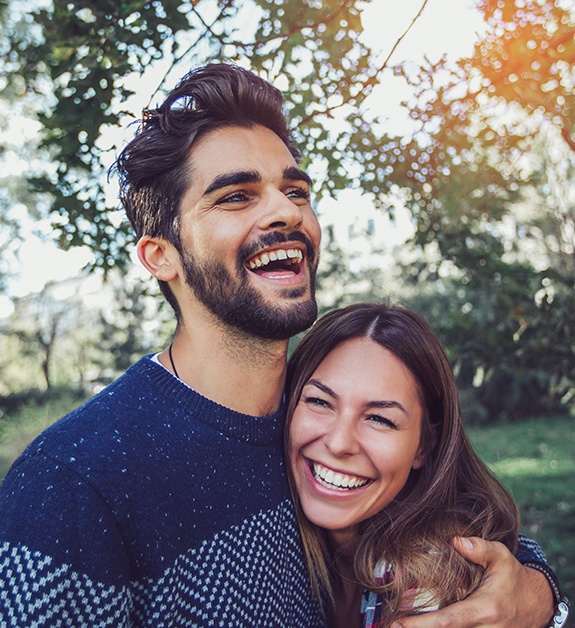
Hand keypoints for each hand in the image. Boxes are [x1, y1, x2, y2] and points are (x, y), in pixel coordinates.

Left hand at [390, 536, 553, 627]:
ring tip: (400, 626)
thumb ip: (480, 548)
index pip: (448, 621)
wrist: (537, 604)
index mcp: (485, 610)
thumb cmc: (513, 577)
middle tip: (390, 626)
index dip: (422, 624)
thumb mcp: (501, 556)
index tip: (398, 622)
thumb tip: (456, 540)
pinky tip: (420, 626)